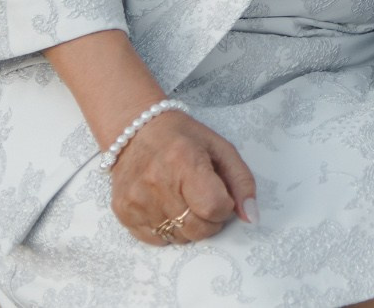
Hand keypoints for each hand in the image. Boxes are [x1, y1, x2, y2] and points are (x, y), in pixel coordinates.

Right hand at [109, 108, 256, 245]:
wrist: (136, 132)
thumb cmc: (183, 138)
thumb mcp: (221, 149)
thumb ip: (242, 182)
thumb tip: (251, 218)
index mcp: (184, 162)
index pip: (214, 208)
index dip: (225, 207)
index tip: (222, 195)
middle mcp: (156, 183)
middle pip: (197, 229)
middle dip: (210, 221)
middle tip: (205, 200)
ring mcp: (136, 200)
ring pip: (178, 238)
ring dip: (189, 226)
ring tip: (184, 200)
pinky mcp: (123, 212)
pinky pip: (156, 240)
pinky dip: (168, 229)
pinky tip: (166, 206)